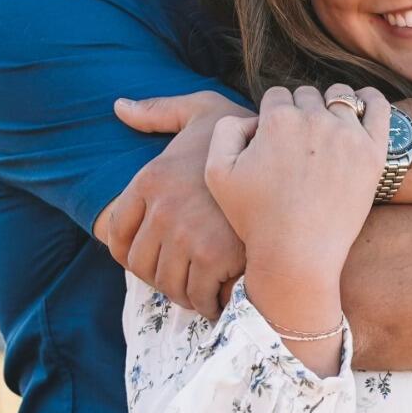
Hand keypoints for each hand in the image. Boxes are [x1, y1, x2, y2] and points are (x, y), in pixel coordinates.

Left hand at [99, 90, 253, 319]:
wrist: (296, 162)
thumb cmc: (249, 134)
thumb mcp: (203, 110)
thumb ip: (160, 111)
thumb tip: (119, 108)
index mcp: (151, 177)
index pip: (115, 233)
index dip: (127, 253)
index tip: (150, 258)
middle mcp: (163, 207)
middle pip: (138, 265)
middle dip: (156, 277)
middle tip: (178, 276)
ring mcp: (188, 234)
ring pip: (167, 285)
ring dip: (180, 294)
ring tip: (197, 290)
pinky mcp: (217, 256)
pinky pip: (198, 296)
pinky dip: (206, 304)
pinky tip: (217, 297)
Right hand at [206, 83, 389, 321]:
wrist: (296, 254)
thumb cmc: (255, 219)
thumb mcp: (216, 172)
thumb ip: (226, 130)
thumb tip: (253, 118)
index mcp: (276, 120)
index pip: (276, 96)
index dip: (272, 116)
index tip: (275, 139)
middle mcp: (313, 119)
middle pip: (307, 95)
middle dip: (300, 112)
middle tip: (299, 144)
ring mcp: (347, 134)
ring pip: (339, 97)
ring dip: (330, 106)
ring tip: (326, 131)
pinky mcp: (373, 152)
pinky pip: (377, 106)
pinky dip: (369, 99)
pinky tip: (362, 104)